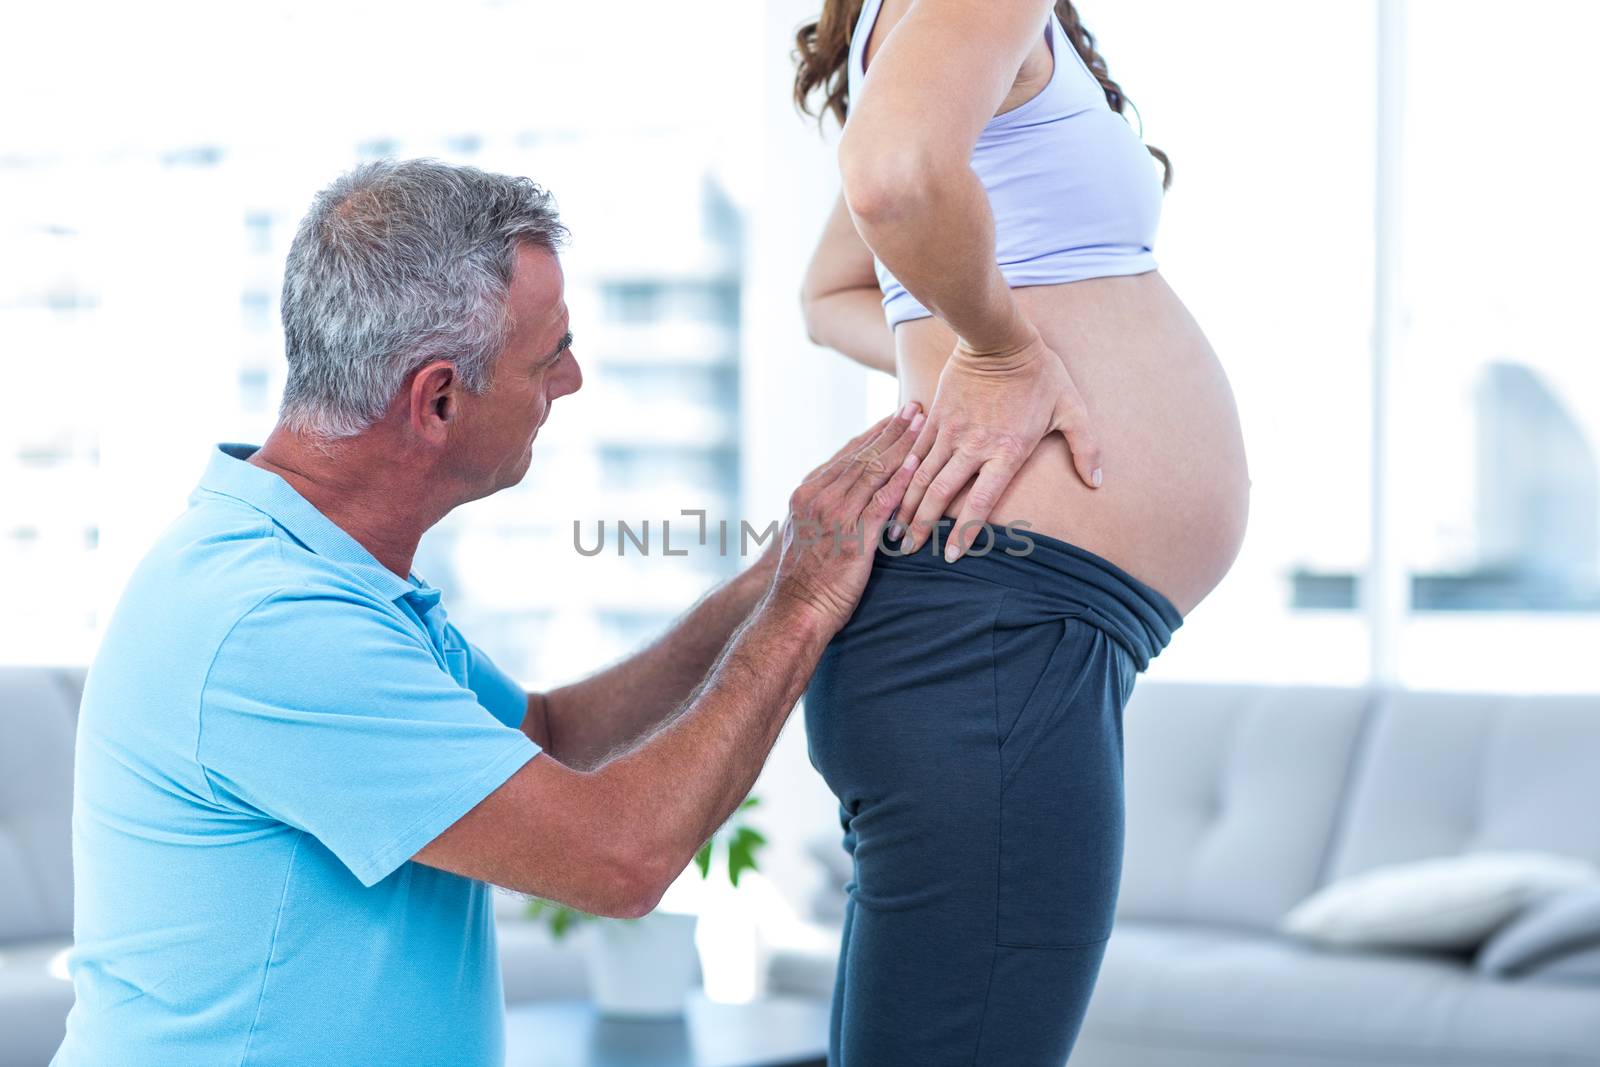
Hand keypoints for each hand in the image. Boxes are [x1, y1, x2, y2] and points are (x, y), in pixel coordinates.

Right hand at [770, 403, 924, 631]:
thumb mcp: (805, 534)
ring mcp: (835, 516)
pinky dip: (901, 481)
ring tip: (924, 425)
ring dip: (902, 446)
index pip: (847, 455)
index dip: (874, 434)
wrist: (797, 610)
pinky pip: (881, 502)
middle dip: (892, 430)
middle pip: (862, 456)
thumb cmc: (805, 579)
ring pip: (874, 472)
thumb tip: (843, 497)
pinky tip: (919, 464)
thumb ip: (822, 511)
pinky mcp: (853, 538)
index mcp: (807, 494)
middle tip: (916, 408)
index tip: (894, 417)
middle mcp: (819, 498)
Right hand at [893, 328, 1101, 560]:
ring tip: (893, 526)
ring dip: (904, 503)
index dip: (964, 533)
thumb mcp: (1072, 409)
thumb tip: (1096, 481)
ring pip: (921, 475)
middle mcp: (974, 446)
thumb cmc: (1041, 374)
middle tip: (906, 549)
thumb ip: (1085, 447)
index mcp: (1007, 452)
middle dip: (921, 526)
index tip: (951, 555)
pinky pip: (916, 450)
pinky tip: (891, 489)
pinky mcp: (937, 415)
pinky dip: (902, 473)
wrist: (1000, 338)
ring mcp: (951, 431)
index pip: (981, 503)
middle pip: (941, 495)